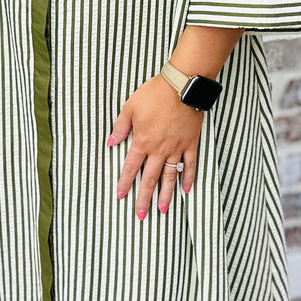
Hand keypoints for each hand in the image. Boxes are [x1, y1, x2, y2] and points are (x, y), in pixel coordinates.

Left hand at [107, 73, 203, 220]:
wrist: (182, 86)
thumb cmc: (154, 94)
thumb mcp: (130, 107)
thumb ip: (120, 127)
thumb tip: (110, 143)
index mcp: (142, 141)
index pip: (131, 167)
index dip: (125, 182)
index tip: (120, 196)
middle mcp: (159, 150)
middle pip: (150, 179)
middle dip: (144, 198)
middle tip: (141, 215)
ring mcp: (177, 149)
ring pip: (170, 177)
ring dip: (166, 195)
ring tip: (163, 210)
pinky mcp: (191, 144)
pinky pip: (190, 165)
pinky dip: (188, 178)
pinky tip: (186, 191)